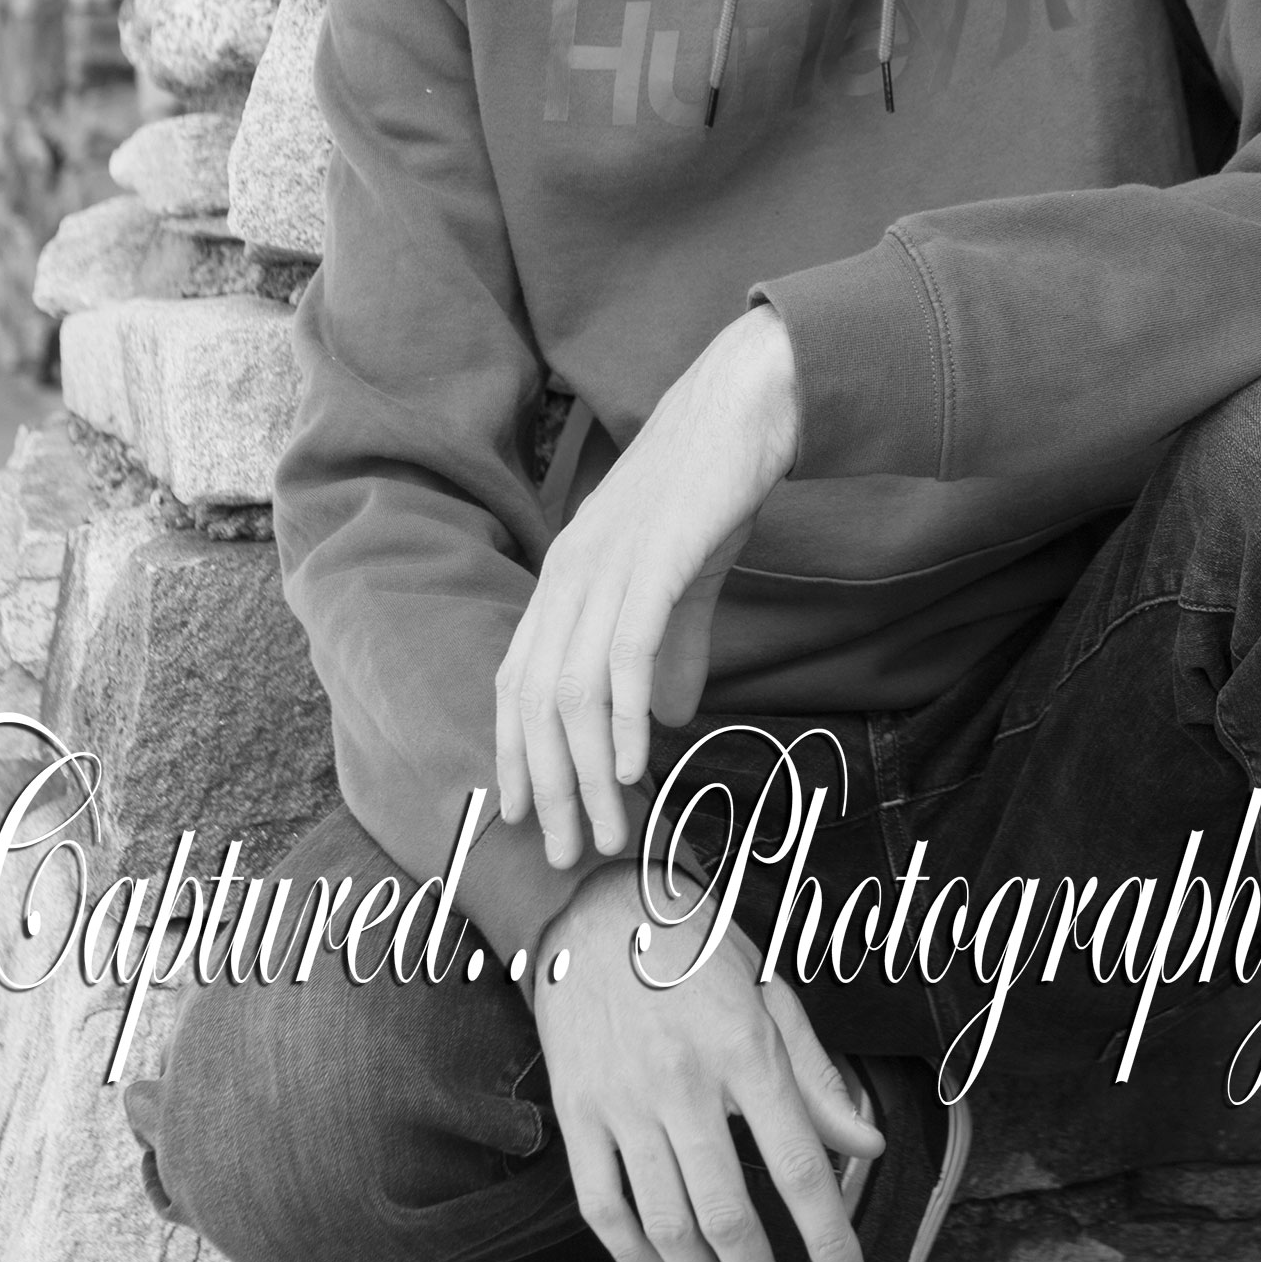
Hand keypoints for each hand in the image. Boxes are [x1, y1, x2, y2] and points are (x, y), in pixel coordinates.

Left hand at [498, 303, 799, 870]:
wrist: (746, 408)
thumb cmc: (713, 491)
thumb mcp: (682, 580)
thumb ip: (672, 648)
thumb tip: (668, 715)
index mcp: (564, 578)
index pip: (517, 682)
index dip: (515, 752)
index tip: (523, 817)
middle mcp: (567, 576)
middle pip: (533, 700)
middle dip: (545, 786)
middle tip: (564, 853)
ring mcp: (603, 569)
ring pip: (572, 692)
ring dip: (586, 773)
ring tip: (609, 831)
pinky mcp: (649, 563)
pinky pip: (622, 657)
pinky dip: (620, 718)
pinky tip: (631, 766)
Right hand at [535, 859, 880, 1261]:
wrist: (595, 907)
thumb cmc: (694, 949)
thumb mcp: (772, 994)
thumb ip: (818, 1078)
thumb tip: (869, 1146)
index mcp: (745, 1049)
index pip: (799, 1163)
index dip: (828, 1234)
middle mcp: (683, 1082)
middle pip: (726, 1212)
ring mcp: (622, 1101)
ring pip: (664, 1221)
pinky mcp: (575, 1111)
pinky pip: (602, 1203)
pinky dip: (632, 1254)